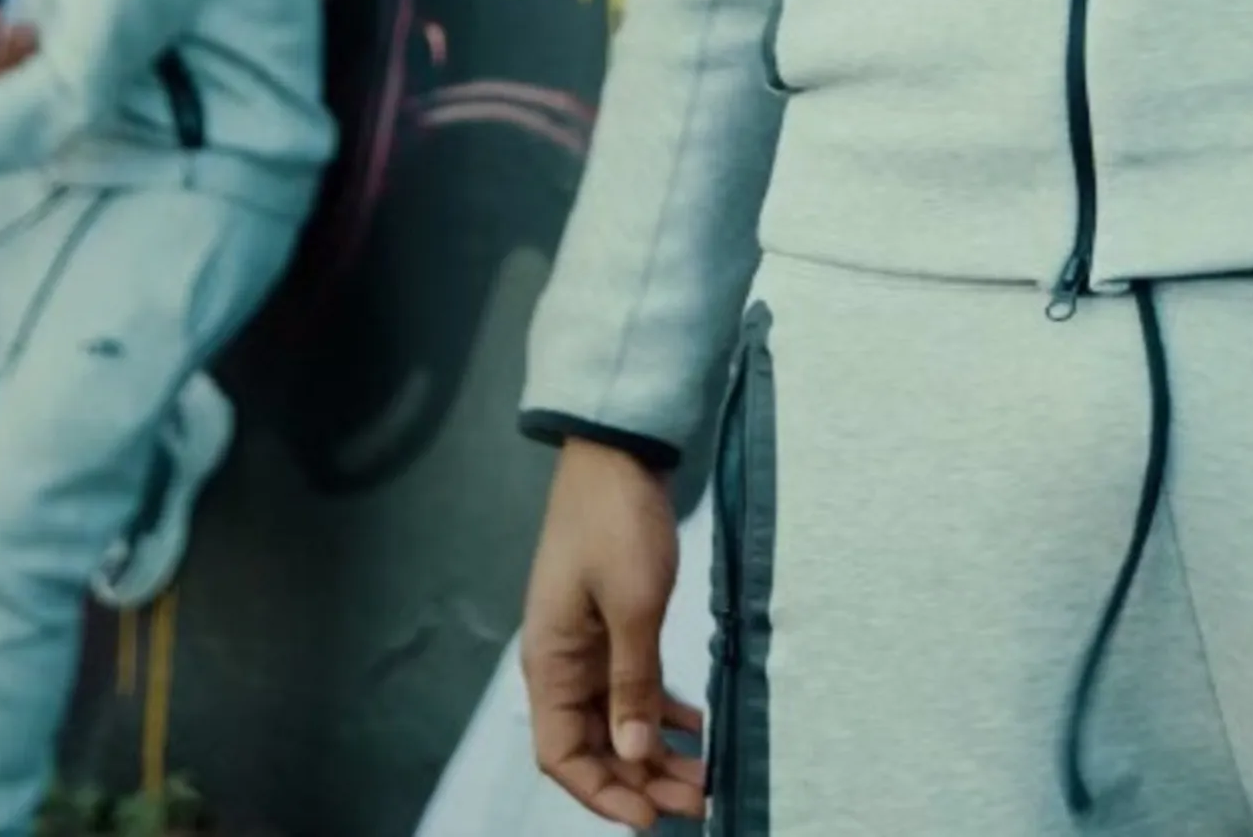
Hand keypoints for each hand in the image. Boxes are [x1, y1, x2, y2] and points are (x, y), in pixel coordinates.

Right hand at [523, 440, 706, 825]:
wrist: (617, 452)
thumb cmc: (616, 523)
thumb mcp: (632, 605)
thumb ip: (632, 683)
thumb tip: (635, 752)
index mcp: (550, 663)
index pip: (560, 755)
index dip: (601, 794)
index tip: (648, 817)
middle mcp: (563, 663)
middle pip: (593, 745)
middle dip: (640, 780)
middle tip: (695, 802)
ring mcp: (588, 645)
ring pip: (617, 719)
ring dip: (655, 751)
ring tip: (703, 777)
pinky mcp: (613, 625)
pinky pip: (633, 686)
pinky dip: (662, 710)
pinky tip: (697, 727)